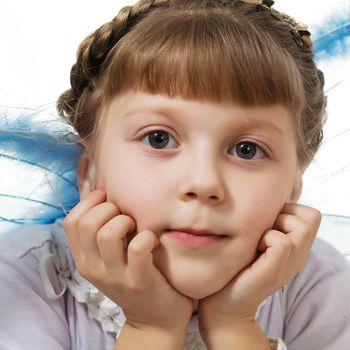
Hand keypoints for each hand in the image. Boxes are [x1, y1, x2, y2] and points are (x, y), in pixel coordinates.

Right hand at [63, 189, 192, 331]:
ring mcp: (114, 277)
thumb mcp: (109, 259)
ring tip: (137, 227)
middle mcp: (92, 268)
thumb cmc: (133, 277)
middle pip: (86, 223)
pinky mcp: (138, 281)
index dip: (89, 202)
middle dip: (108, 208)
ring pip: (107, 234)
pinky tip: (152, 239)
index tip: (108, 197)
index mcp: (83, 259)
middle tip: (125, 215)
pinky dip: (146, 236)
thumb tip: (102, 192)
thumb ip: (101, 233)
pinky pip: (137, 248)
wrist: (154, 318)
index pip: (70, 222)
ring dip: (125, 221)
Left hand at [198, 203, 320, 331]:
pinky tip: (254, 250)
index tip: (267, 222)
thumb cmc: (236, 266)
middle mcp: (299, 256)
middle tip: (263, 230)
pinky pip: (282, 241)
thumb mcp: (257, 241)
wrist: (223, 302)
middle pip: (311, 217)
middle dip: (284, 214)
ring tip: (258, 240)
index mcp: (296, 247)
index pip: (311, 215)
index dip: (289, 209)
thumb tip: (266, 200)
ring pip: (301, 226)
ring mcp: (289, 265)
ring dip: (275, 225)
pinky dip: (266, 238)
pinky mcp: (274, 272)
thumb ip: (268, 224)